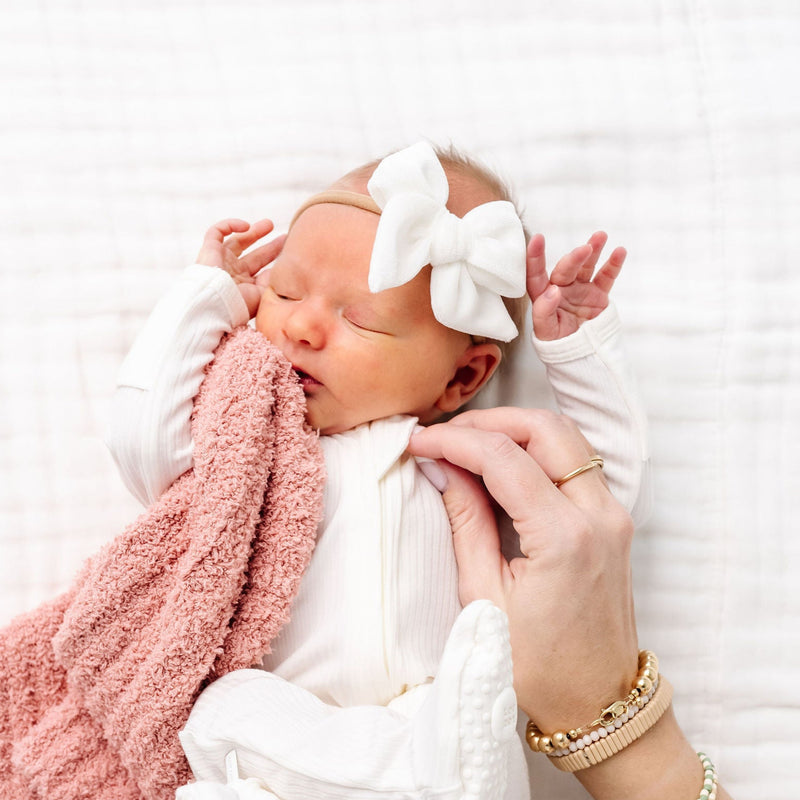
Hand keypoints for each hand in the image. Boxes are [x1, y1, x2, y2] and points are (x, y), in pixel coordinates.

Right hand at [196, 219, 285, 316]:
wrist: (214, 303)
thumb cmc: (238, 304)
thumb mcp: (262, 294)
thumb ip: (272, 281)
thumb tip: (281, 268)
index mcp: (244, 286)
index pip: (261, 270)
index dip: (274, 260)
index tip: (290, 252)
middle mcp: (232, 274)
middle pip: (253, 256)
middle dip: (269, 246)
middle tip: (285, 237)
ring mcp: (221, 261)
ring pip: (237, 241)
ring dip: (253, 231)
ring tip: (270, 224)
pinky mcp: (209, 250)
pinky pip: (216, 231)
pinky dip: (230, 225)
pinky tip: (246, 226)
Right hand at [408, 407, 637, 730]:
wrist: (598, 702)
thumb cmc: (538, 665)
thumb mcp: (485, 596)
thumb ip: (465, 522)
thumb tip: (441, 469)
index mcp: (565, 538)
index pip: (504, 458)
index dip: (455, 440)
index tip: (418, 442)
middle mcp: (599, 515)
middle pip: (545, 429)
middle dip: (489, 422)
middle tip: (444, 436)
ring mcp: (612, 515)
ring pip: (565, 438)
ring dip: (515, 430)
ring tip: (467, 445)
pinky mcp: (612, 520)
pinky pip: (575, 462)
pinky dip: (535, 450)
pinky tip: (501, 464)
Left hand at [527, 231, 625, 340]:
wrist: (581, 356)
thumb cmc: (557, 344)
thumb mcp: (545, 332)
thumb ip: (544, 312)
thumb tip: (552, 290)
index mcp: (543, 297)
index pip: (536, 275)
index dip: (535, 258)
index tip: (537, 239)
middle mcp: (561, 289)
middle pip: (565, 269)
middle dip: (574, 258)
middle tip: (584, 249)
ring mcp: (580, 290)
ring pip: (585, 266)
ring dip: (593, 250)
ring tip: (600, 236)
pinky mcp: (598, 295)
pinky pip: (606, 277)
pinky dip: (613, 265)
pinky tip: (619, 252)